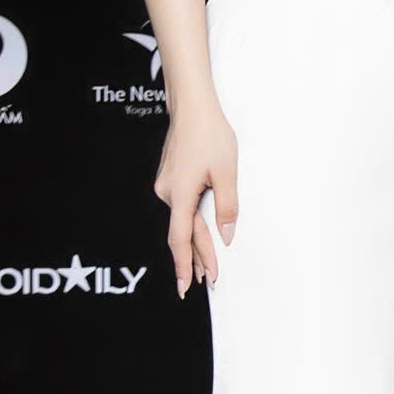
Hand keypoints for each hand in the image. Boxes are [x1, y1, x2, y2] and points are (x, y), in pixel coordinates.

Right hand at [153, 102, 237, 296]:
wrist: (192, 108)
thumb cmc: (211, 135)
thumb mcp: (227, 171)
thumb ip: (227, 206)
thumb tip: (226, 236)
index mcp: (180, 193)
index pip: (180, 238)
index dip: (186, 263)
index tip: (187, 285)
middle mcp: (168, 193)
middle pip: (183, 232)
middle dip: (197, 258)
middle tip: (208, 281)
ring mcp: (166, 186)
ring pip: (182, 220)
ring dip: (194, 242)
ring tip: (206, 267)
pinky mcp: (170, 179)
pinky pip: (181, 207)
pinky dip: (191, 224)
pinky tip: (199, 233)